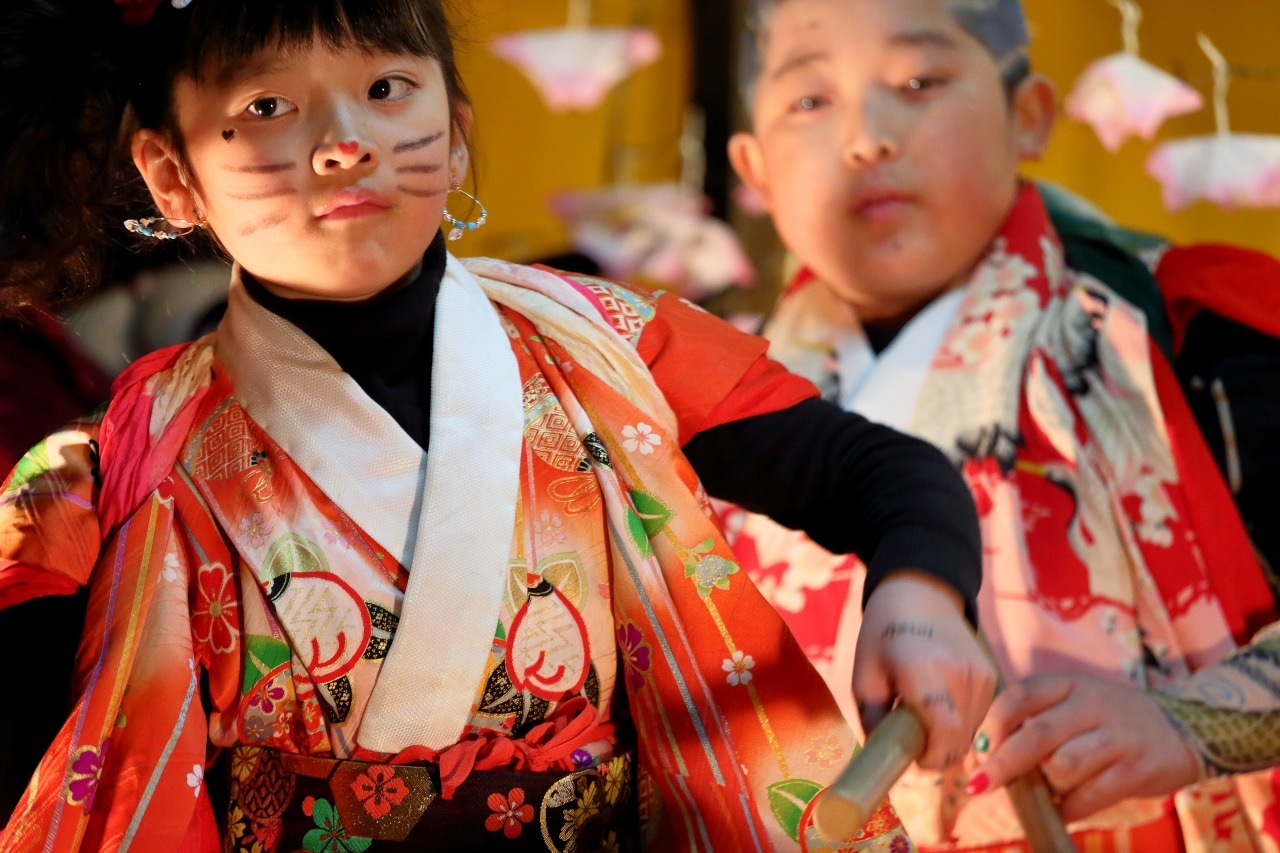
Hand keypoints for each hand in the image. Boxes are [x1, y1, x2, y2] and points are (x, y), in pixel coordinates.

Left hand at [855, 570, 994, 769]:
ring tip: (921, 716)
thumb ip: (872, 721)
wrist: (921, 592)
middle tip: (910, 739)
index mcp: (924, 670)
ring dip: (947, 740)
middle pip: (959, 742)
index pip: (944, 734)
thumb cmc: (882, 634)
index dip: (930, 758)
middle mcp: (961, 674)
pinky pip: (978, 719)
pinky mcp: (992, 677)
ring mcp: (982, 675)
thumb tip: (885, 759)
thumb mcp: (864, 676)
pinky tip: (938, 704)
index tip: (911, 757)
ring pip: (971, 736)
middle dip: (935, 753)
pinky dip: (959, 724)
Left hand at [969, 673, 1200, 820]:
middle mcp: (1093, 704)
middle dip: (1002, 764)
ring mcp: (1118, 736)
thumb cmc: (1107, 721)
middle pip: (1036, 734)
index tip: (977, 752)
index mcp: (1068, 684)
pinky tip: (1062, 811)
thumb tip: (983, 758)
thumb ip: (1034, 721)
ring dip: (1045, 786)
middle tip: (980, 785)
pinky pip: (1092, 796)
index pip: (1019, 697)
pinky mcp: (1138, 769)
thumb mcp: (1073, 704)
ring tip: (1044, 792)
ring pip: (1064, 767)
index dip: (991, 725)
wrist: (1182, 729)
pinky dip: (1069, 809)